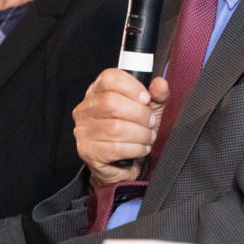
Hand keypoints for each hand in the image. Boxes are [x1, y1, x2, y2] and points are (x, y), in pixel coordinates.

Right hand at [73, 69, 169, 188]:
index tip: (146, 98)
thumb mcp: (149, 110)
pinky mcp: (87, 151)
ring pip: (115, 128)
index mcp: (98, 91)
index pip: (109, 78)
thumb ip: (156, 95)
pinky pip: (116, 148)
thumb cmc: (133, 132)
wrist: (123, 165)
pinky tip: (140, 148)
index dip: (132, 86)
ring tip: (148, 137)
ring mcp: (83, 130)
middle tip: (151, 122)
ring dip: (140, 134)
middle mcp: (86, 109)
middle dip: (140, 114)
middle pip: (112, 102)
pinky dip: (135, 148)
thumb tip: (160, 83)